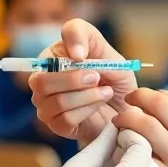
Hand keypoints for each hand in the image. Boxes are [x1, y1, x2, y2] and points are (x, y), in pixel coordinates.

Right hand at [29, 19, 137, 145]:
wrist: (127, 106)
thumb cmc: (113, 76)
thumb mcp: (107, 51)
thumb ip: (88, 40)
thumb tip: (76, 55)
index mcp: (51, 59)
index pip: (45, 52)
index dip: (63, 54)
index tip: (83, 55)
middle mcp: (42, 82)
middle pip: (40, 81)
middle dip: (73, 80)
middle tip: (97, 77)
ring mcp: (46, 105)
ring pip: (57, 102)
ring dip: (87, 96)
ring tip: (106, 92)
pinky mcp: (57, 125)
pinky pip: (66, 119)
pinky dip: (87, 110)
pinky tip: (98, 104)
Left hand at [114, 89, 167, 166]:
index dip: (151, 95)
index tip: (141, 101)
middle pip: (158, 106)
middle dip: (136, 99)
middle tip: (125, 105)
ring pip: (146, 129)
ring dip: (127, 123)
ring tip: (119, 127)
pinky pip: (143, 161)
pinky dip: (129, 152)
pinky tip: (124, 155)